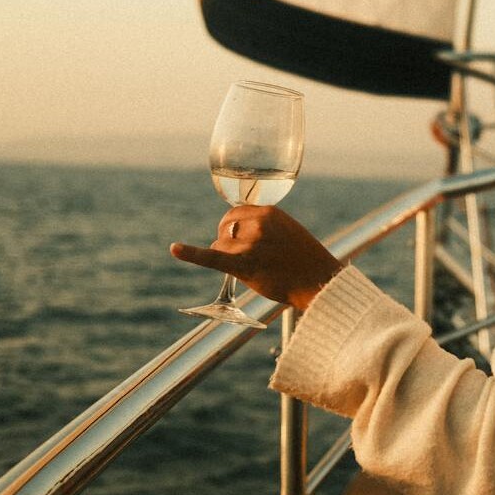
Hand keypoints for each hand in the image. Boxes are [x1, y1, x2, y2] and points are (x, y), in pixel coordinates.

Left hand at [171, 206, 342, 312]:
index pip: (234, 213)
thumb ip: (264, 226)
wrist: (320, 282)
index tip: (239, 240)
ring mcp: (251, 244)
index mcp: (269, 212)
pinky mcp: (244, 264)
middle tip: (245, 258)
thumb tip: (236, 230)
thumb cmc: (305, 261)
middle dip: (227, 242)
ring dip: (228, 259)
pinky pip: (212, 257)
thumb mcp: (287, 231)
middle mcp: (258, 223)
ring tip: (253, 270)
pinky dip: (191, 254)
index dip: (232, 229)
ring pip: (220, 246)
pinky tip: (174, 249)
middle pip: (224, 229)